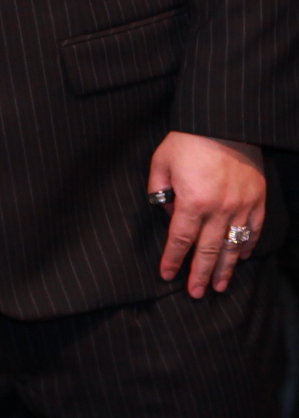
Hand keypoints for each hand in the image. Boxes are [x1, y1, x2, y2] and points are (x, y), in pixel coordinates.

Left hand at [151, 131, 266, 295]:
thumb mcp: (160, 162)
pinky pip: (253, 231)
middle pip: (207, 250)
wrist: (225, 123)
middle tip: (194, 293)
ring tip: (218, 287)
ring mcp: (241, 207)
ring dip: (225, 269)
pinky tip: (240, 259)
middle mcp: (219, 210)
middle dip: (199, 274)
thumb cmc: (188, 141)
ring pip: (232, 247)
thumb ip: (159, 191)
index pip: (179, 239)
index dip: (173, 259)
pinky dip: (246, 247)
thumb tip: (167, 214)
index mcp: (192, 202)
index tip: (167, 274)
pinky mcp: (258, 201)